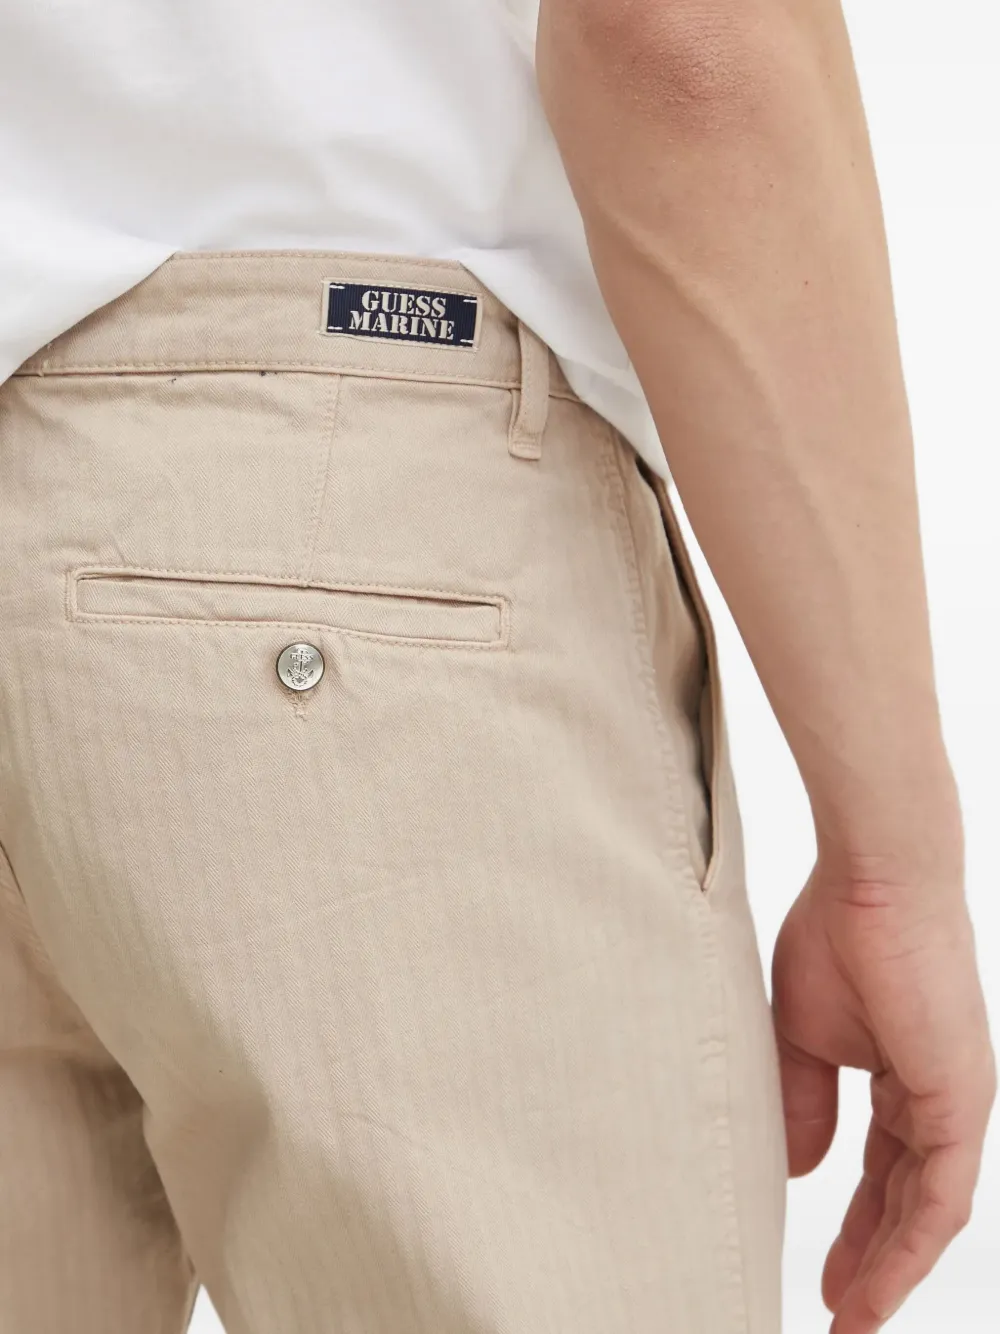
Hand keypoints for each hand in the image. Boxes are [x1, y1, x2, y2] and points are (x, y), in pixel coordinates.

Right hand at [771, 850, 994, 1331]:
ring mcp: (955, 1101)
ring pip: (927, 1210)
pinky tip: (877, 1286)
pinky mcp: (961, 1101)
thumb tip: (803, 1169)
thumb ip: (805, 1102)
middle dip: (872, 1258)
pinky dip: (908, 1246)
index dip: (853, 1221)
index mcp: (903, 1074)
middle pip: (906, 1198)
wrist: (872, 879)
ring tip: (852, 1318)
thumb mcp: (803, 1036)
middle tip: (839, 1310)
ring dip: (889, 1269)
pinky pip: (940, 1195)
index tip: (821, 1270)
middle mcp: (938, 1096)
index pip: (881, 1167)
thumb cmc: (837, 932)